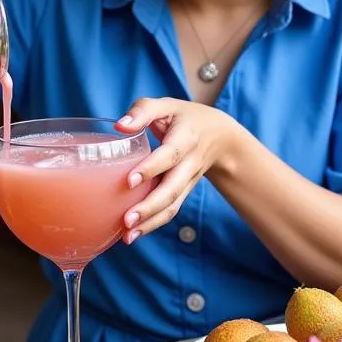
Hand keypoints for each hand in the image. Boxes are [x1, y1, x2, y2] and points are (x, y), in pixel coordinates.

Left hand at [115, 97, 238, 242]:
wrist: (221, 136)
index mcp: (186, 137)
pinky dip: (153, 224)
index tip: (130, 181)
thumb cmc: (185, 117)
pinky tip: (133, 234)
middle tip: (126, 220)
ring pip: (173, 204)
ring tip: (127, 235)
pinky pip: (171, 210)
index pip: (169, 154)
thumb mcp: (167, 105)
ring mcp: (188, 180)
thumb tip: (119, 126)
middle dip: (150, 206)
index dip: (151, 168)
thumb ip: (143, 111)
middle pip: (172, 188)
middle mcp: (189, 162)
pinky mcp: (184, 192)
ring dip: (151, 222)